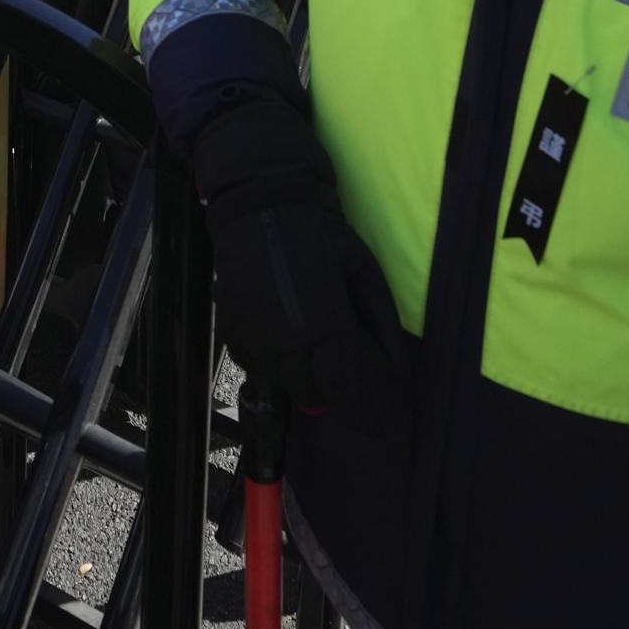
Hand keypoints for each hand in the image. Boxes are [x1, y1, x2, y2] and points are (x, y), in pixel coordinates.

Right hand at [187, 98, 405, 414]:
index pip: (351, 389)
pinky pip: (258, 365)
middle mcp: (286, 342)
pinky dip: (277, 365)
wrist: (260, 202)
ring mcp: (254, 339)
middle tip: (358, 398)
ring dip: (307, 381)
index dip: (370, 412)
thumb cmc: (321, 233)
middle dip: (339, 399)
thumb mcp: (365, 274)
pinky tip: (290, 347)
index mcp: (325, 326)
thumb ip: (382, 328)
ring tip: (323, 366)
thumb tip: (396, 371)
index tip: (386, 427)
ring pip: (286, 383)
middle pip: (316, 394)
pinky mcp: (232, 331)